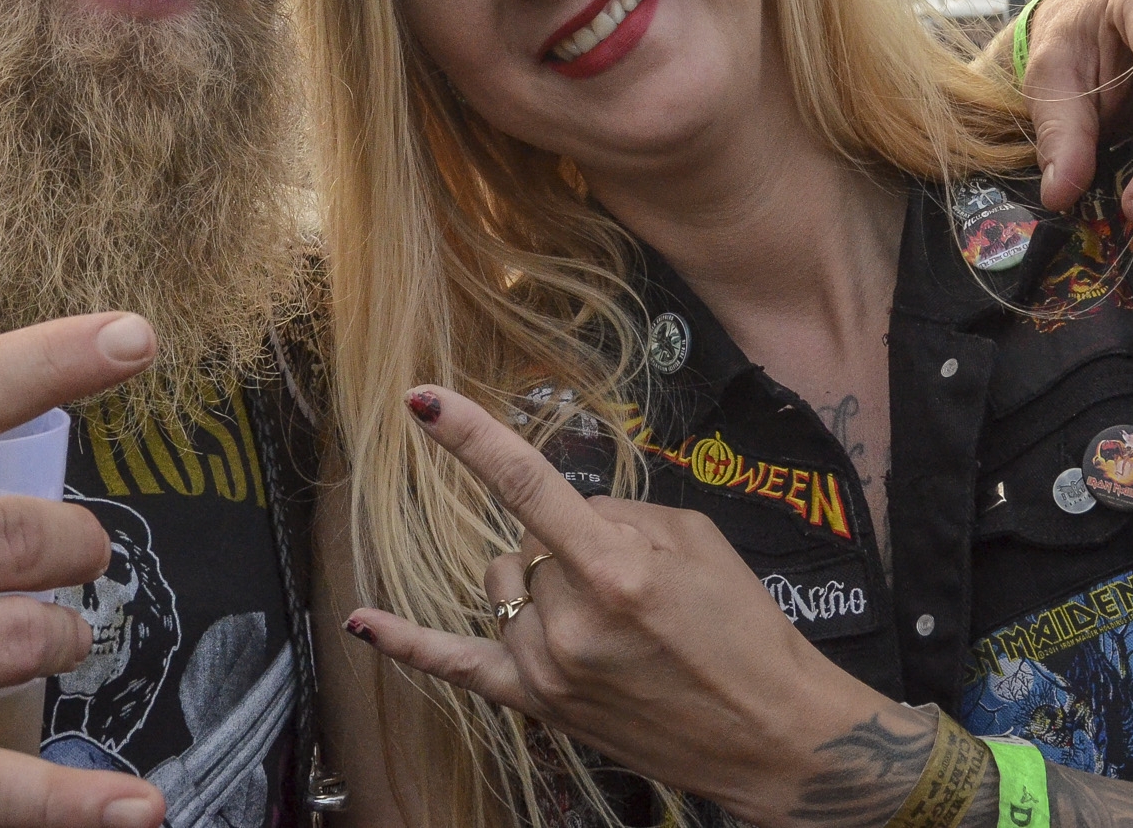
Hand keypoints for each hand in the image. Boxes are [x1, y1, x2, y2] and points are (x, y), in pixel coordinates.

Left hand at [345, 388, 884, 825]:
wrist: (772, 734)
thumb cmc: (745, 627)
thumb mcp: (697, 537)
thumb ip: (617, 513)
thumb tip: (564, 513)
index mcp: (615, 570)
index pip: (525, 483)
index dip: (469, 436)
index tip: (422, 399)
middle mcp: (570, 622)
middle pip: (525, 543)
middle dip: (568, 546)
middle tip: (635, 585)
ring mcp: (547, 669)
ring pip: (505, 587)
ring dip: (541, 585)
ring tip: (609, 621)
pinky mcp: (539, 706)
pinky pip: (458, 666)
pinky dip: (407, 643)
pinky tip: (361, 620)